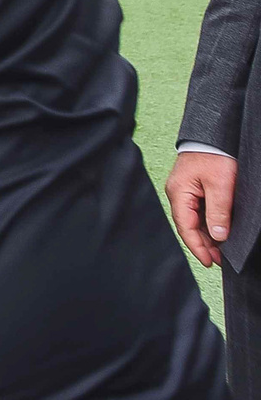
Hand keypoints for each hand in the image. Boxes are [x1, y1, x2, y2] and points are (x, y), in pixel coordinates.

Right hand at [166, 150, 237, 266]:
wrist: (213, 137)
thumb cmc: (214, 156)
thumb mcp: (220, 186)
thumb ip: (218, 212)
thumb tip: (218, 237)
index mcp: (179, 194)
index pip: (186, 227)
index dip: (198, 247)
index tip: (209, 262)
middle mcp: (178, 194)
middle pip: (188, 226)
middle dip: (203, 245)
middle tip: (219, 260)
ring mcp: (184, 191)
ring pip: (193, 220)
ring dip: (206, 236)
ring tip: (220, 250)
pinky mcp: (192, 189)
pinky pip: (197, 212)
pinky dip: (207, 224)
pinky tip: (217, 231)